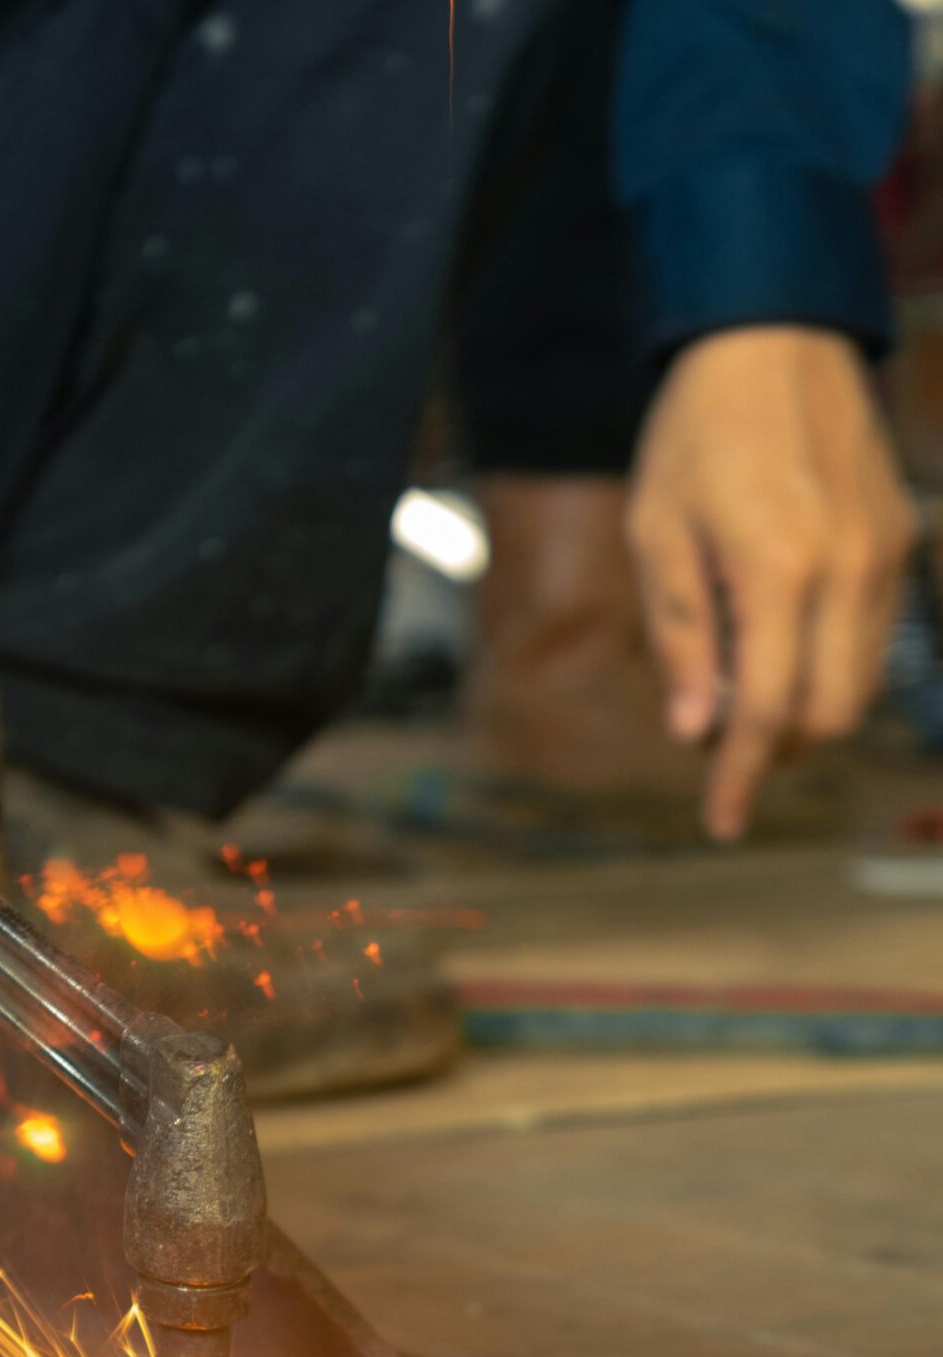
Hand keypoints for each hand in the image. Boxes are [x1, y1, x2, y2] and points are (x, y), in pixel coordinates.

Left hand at [628, 327, 916, 838]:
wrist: (774, 337)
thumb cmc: (695, 434)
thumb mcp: (655, 534)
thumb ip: (680, 637)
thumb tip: (694, 732)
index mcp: (777, 567)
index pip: (765, 710)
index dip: (742, 777)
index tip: (721, 822)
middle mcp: (846, 567)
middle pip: (829, 714)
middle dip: (777, 752)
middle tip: (723, 752)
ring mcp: (885, 553)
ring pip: (860, 683)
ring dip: (806, 716)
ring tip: (744, 701)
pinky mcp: (898, 539)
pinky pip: (873, 637)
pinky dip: (829, 668)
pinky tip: (782, 651)